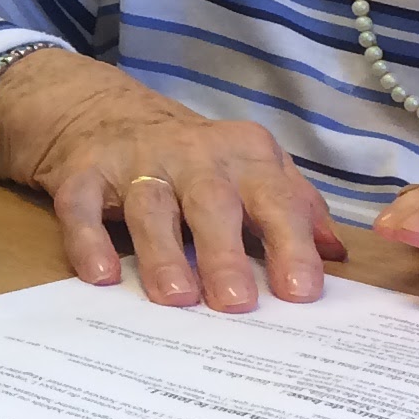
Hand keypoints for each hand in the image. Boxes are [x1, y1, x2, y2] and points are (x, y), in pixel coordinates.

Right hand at [0, 49, 344, 311]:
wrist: (107, 114)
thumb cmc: (197, 160)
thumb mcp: (254, 170)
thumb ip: (296, 208)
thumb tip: (336, 255)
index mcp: (244, 155)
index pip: (274, 199)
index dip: (289, 243)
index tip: (301, 291)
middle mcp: (191, 154)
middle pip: (211, 202)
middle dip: (225, 253)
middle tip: (237, 304)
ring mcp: (134, 162)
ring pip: (150, 206)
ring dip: (164, 253)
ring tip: (177, 299)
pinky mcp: (83, 173)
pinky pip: (81, 206)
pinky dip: (88, 240)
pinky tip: (100, 277)